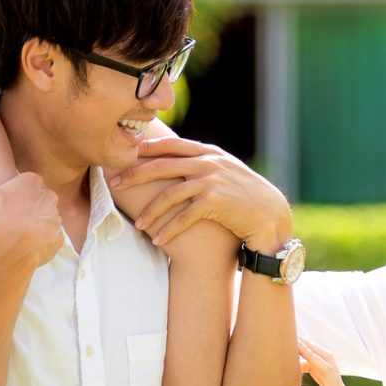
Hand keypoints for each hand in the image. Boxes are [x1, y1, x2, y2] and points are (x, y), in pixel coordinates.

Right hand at [0, 155, 60, 269]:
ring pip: (46, 218)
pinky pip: (51, 238)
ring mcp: (55, 218)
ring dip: (36, 224)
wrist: (12, 247)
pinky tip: (28, 246)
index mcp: (32, 182)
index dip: (15, 193)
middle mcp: (48, 197)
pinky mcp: (57, 238)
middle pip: (39, 199)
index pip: (27, 182)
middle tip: (10, 219)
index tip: (4, 202)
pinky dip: (42, 242)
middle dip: (28, 207)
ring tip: (18, 234)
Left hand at [106, 134, 289, 250]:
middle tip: (114, 183)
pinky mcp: (215, 201)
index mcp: (210, 153)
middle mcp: (209, 162)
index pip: (172, 145)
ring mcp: (212, 180)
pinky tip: (158, 239)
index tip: (126, 154)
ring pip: (169, 194)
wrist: (271, 216)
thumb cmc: (247, 198)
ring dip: (150, 211)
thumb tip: (180, 166)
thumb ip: (206, 165)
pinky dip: (168, 229)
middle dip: (135, 174)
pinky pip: (183, 216)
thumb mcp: (227, 173)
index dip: (147, 149)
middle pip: (162, 166)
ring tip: (138, 224)